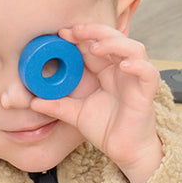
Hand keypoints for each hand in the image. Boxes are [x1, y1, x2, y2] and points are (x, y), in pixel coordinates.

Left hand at [32, 23, 162, 182]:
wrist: (124, 151)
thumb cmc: (106, 129)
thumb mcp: (75, 115)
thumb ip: (56, 106)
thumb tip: (32, 101)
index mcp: (105, 71)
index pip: (93, 45)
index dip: (80, 36)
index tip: (62, 33)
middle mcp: (120, 70)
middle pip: (113, 38)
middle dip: (94, 31)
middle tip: (75, 32)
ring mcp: (135, 79)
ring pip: (133, 48)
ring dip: (115, 43)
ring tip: (95, 47)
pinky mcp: (147, 92)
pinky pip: (149, 72)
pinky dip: (138, 65)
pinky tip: (124, 65)